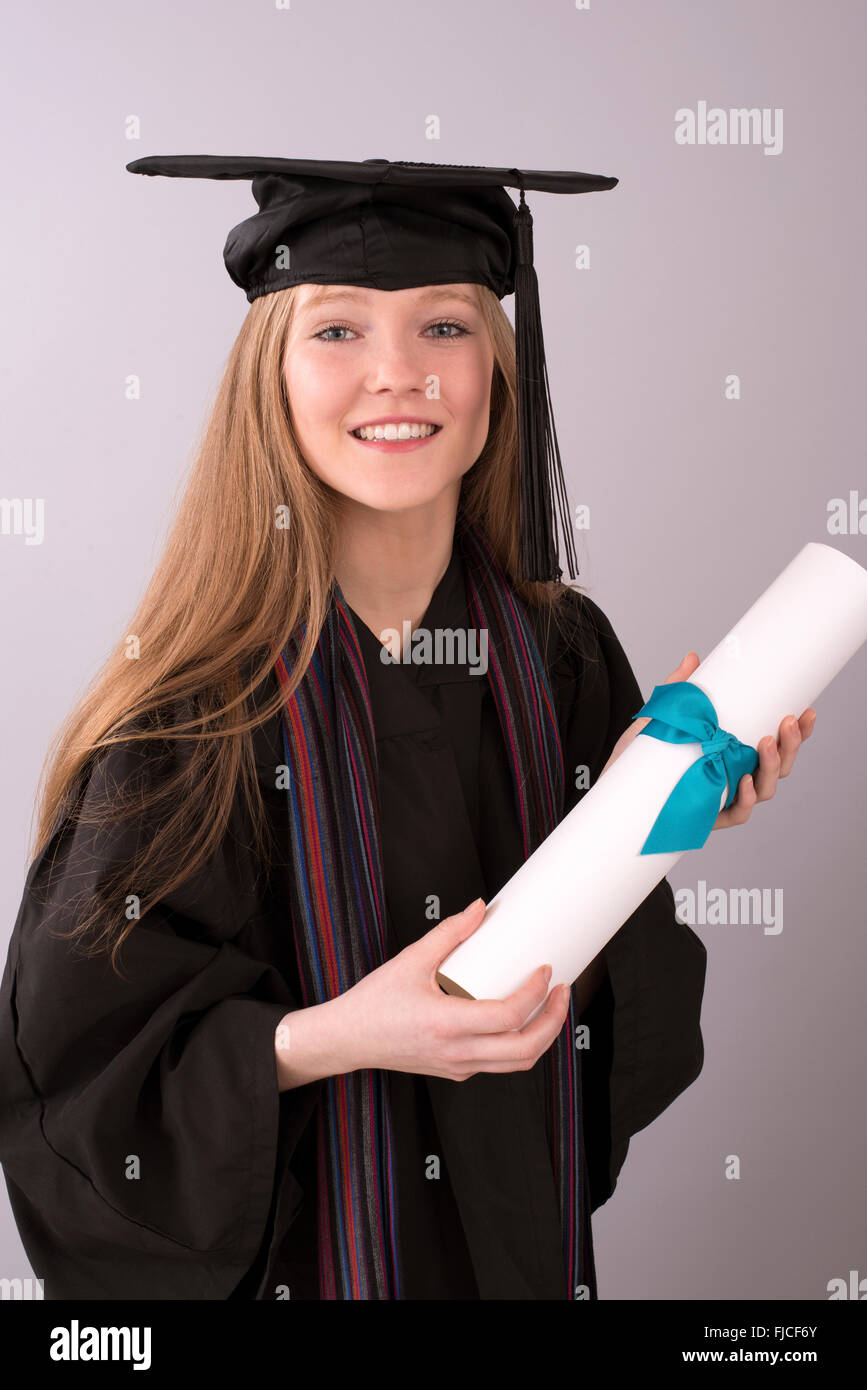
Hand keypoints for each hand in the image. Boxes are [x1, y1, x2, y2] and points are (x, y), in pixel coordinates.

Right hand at [322, 899, 570, 1081]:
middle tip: (562, 990)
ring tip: (550, 1005)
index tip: (545, 968)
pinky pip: (498, 1064)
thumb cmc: (374, 1002)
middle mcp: (457, 1053)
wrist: (347, 1039)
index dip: (536, 992)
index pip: (509, 1016)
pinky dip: (518, 1044)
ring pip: (517, 1063)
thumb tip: (481, 908)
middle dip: (554, 1020)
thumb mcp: (410, 960)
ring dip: (542, 1036)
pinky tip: (519, 1019)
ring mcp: (458, 1067)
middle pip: (526, 1049)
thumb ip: (449, 933)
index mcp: (446, 1025)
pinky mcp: (455, 1071)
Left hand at [599, 651, 816, 829]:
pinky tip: (743, 781)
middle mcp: (735, 777)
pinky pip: (736, 813)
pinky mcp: (707, 817)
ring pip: (764, 789)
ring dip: (772, 767)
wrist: (611, 785)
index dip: (798, 732)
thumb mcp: (661, 716)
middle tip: (789, 721)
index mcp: (734, 754)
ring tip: (765, 743)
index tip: (807, 710)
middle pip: (779, 767)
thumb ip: (680, 688)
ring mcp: (724, 799)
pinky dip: (744, 798)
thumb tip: (694, 657)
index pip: (776, 744)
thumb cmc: (639, 755)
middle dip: (791, 745)